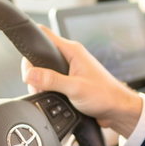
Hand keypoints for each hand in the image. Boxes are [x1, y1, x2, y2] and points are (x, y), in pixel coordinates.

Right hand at [22, 27, 143, 136]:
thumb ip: (51, 80)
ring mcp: (70, 69)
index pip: (43, 35)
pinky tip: (52, 96)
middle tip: (36, 85)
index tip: (26, 65)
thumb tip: (30, 73)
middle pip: (40, 56)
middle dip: (33, 71)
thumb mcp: (75, 88)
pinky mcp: (69, 80)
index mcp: (72, 50)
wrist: (118, 110)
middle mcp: (70, 56)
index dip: (30, 45)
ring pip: (44, 69)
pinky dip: (47, 88)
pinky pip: (51, 80)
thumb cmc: (105, 95)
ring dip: (40, 82)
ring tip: (45, 93)